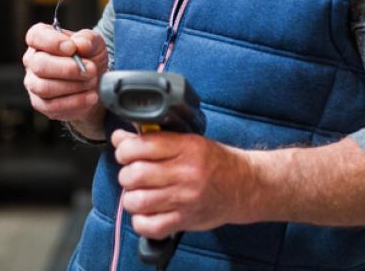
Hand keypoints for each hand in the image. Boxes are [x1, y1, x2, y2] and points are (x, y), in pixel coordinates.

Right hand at [23, 23, 108, 136]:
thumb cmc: (89, 57)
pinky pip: (52, 106)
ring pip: (44, 88)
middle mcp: (32, 60)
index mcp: (41, 38)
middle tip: (91, 69)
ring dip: (73, 86)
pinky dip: (75, 102)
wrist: (94, 82)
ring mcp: (33, 83)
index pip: (35, 36)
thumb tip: (81, 44)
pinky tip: (91, 97)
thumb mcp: (94, 42)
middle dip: (68, 69)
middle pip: (39, 65)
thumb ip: (88, 39)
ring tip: (92, 82)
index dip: (52, 42)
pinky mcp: (40, 104)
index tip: (72, 48)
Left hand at [112, 129, 254, 238]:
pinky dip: (140, 220)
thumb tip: (121, 138)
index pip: (142, 145)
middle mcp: (185, 173)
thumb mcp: (189, 140)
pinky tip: (145, 212)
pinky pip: (150, 226)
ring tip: (137, 192)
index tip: (124, 150)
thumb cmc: (214, 160)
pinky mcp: (185, 221)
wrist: (244, 185)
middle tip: (130, 172)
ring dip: (130, 197)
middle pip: (136, 174)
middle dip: (125, 173)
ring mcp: (185, 199)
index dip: (124, 148)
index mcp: (186, 147)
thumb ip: (156, 138)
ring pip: (138, 201)